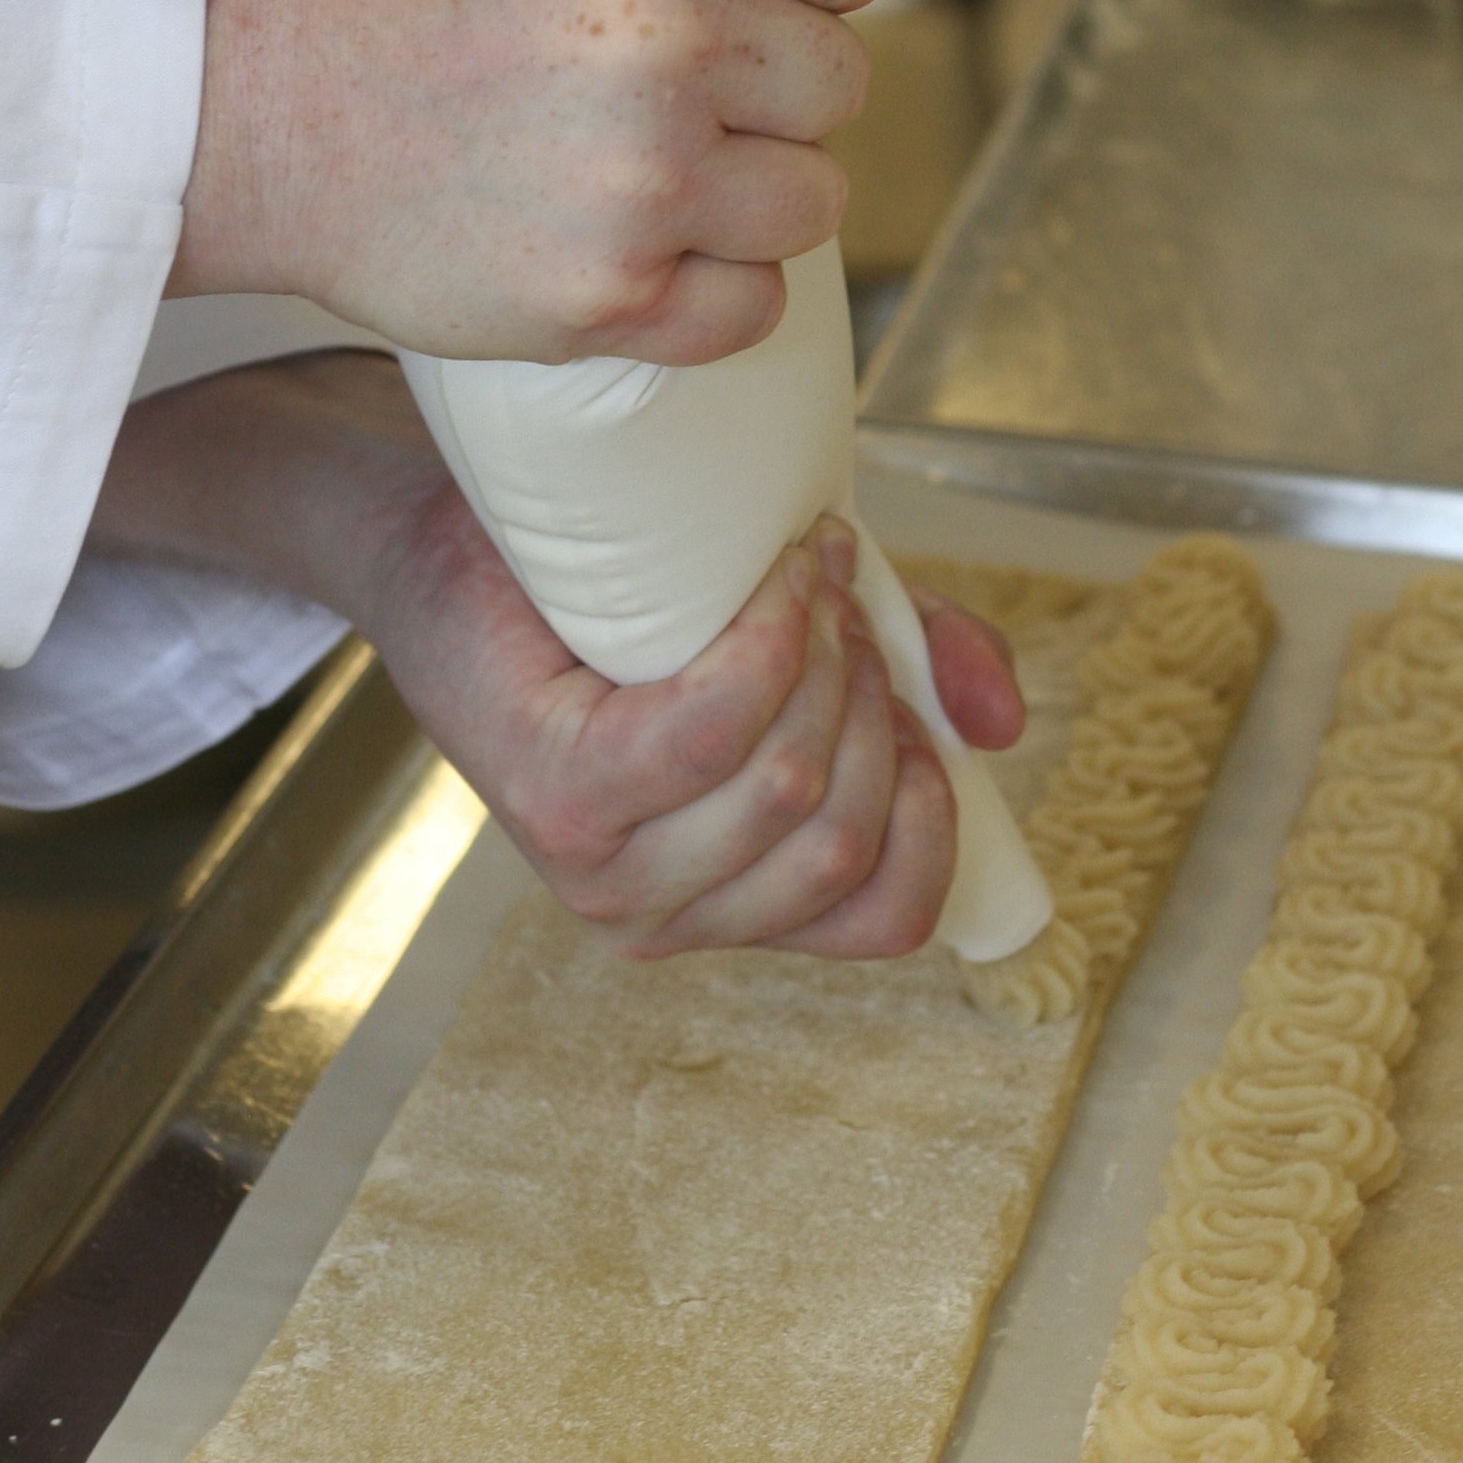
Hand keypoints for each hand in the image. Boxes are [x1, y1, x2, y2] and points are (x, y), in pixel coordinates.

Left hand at [88, 354, 1022, 958]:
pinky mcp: (562, 796)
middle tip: (842, 592)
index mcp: (735, 903)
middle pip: (844, 834)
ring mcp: (604, 872)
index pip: (893, 915)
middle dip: (874, 693)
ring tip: (803, 567)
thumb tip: (1001, 726)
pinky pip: (715, 729)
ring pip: (789, 784)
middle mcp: (665, 918)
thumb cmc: (633, 598)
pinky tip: (768, 579)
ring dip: (826, 652)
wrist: (462, 544)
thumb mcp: (808, 641)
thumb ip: (917, 676)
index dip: (932, 800)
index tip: (908, 691)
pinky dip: (767, 637)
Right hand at [170, 0, 931, 365]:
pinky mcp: (608, 297)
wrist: (249, 96)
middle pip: (842, 81)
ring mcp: (645, 180)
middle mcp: (675, 41)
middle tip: (649, 69)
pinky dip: (707, 282)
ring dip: (746, 184)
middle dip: (767, 77)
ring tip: (633, 150)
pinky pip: (753, 304)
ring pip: (816, 198)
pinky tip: (627, 230)